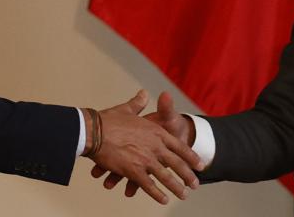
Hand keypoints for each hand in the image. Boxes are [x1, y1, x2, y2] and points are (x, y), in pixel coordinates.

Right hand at [85, 90, 202, 204]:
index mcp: (156, 131)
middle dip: (187, 176)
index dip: (191, 156)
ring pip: (166, 177)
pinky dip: (156, 194)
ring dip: (176, 188)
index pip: (179, 146)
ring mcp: (145, 159)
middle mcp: (155, 146)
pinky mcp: (133, 171)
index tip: (200, 164)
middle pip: (177, 164)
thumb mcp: (127, 109)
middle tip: (196, 185)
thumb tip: (144, 94)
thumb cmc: (108, 120)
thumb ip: (138, 103)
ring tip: (183, 196)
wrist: (93, 130)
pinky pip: (148, 186)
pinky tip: (163, 200)